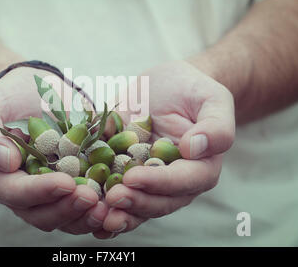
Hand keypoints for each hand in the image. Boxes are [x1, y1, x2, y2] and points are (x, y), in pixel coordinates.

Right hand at [0, 68, 107, 233]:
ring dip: (87, 216)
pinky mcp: (75, 188)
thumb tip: (5, 162)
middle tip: (92, 197)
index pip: (15, 193)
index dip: (39, 192)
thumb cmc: (9, 98)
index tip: (65, 182)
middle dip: (68, 208)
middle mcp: (24, 193)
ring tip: (108, 205)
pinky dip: (101, 208)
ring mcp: (51, 194)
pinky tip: (118, 200)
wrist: (37, 91)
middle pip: (42, 214)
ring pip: (66, 217)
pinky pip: (86, 207)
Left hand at [94, 60, 234, 238]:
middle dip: (133, 202)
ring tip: (95, 212)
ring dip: (115, 212)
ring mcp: (147, 180)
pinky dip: (99, 202)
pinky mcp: (124, 173)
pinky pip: (113, 192)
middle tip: (110, 198)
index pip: (182, 182)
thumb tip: (195, 148)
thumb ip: (215, 126)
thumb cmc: (192, 89)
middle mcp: (174, 182)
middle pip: (156, 202)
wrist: (167, 85)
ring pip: (135, 205)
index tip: (133, 177)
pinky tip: (82, 206)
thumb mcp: (212, 98)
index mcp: (199, 168)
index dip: (158, 183)